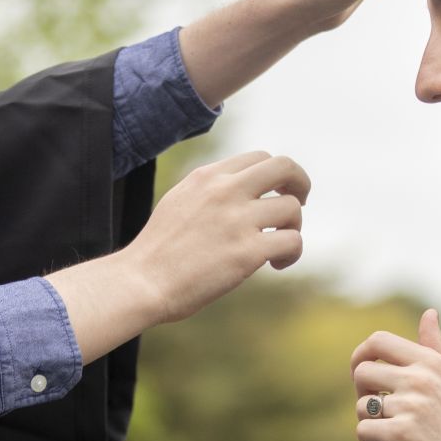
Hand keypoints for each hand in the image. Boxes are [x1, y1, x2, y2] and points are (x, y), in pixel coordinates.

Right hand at [131, 149, 308, 321]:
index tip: (273, 195)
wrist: (140, 282)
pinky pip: (292, 240)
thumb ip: (209, 192)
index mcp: (207, 177)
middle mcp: (224, 191)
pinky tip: (276, 264)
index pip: (259, 158)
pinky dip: (292, 253)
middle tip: (298, 204)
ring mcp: (237, 220)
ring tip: (277, 248)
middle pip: (284, 166)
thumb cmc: (156, 253)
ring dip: (293, 227)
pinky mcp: (247, 252)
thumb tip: (240, 194)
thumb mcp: (179, 203)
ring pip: (292, 207)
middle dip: (300, 184)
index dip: (275, 176)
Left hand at [351, 311, 440, 440]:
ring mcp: (412, 405)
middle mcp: (422, 378)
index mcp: (434, 363)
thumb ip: (436, 350)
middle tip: (379, 414)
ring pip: (360, 405)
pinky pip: (362, 431)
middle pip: (362, 370)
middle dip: (362, 394)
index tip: (367, 381)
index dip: (361, 357)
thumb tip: (429, 312)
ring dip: (369, 427)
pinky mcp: (401, 434)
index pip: (379, 340)